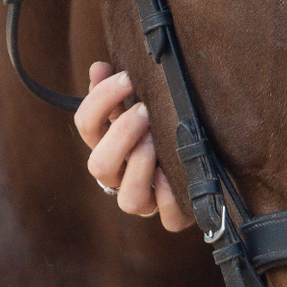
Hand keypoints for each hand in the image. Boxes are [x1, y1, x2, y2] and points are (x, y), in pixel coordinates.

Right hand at [74, 62, 193, 226]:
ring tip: (156, 140)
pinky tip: (177, 174)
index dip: (100, 101)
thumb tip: (99, 67)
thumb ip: (119, 91)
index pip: (87, 125)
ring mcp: (145, 200)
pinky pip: (169, 219)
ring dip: (140, 165)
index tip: (126, 78)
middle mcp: (120, 177)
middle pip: (100, 166)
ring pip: (128, 200)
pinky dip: (173, 197)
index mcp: (107, 145)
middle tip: (144, 111)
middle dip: (121, 135)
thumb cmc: (163, 126)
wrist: (200, 161)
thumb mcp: (140, 107)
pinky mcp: (173, 215)